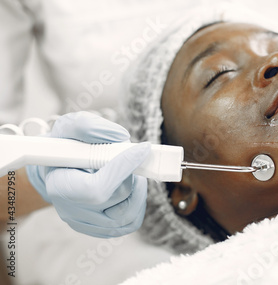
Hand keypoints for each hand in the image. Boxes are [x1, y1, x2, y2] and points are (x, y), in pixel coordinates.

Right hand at [26, 112, 149, 237]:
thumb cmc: (65, 145)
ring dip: (138, 189)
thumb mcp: (70, 126)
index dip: (123, 168)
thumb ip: (90, 127)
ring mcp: (86, 222)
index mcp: (60, 186)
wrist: (59, 165)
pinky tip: (130, 185)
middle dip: (132, 174)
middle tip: (132, 157)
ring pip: (128, 214)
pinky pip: (130, 222)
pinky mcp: (100, 228)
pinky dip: (137, 202)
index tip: (141, 149)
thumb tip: (120, 137)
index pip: (97, 188)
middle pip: (118, 198)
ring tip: (131, 170)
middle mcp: (71, 210)